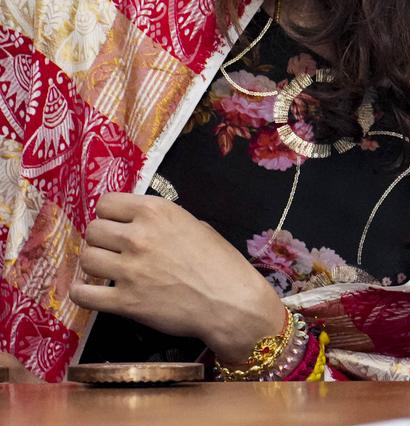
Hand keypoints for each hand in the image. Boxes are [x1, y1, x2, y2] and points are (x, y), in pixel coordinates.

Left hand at [69, 192, 286, 363]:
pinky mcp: (124, 301)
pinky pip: (83, 294)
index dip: (111, 215)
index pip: (107, 203)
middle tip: (114, 251)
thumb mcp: (196, 226)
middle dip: (101, 240)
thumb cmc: (221, 262)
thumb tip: (143, 226)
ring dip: (94, 264)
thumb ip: (164, 223)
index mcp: (157, 212)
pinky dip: (83, 292)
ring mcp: (129, 269)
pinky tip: (92, 291)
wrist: (231, 302)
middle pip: (93, 230)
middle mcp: (138, 236)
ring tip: (106, 271)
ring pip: (86, 259)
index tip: (118, 225)